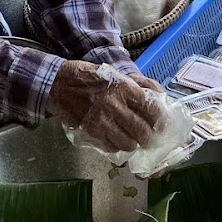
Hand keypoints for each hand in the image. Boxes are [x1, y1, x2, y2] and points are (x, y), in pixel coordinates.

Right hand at [47, 61, 162, 153]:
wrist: (58, 84)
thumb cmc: (90, 77)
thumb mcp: (116, 74)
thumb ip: (139, 86)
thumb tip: (160, 98)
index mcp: (124, 87)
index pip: (151, 109)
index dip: (161, 120)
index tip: (163, 124)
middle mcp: (114, 105)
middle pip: (142, 131)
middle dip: (150, 138)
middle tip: (151, 138)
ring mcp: (102, 121)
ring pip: (128, 143)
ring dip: (133, 143)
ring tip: (133, 139)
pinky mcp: (91, 132)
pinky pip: (112, 147)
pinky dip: (117, 146)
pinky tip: (116, 139)